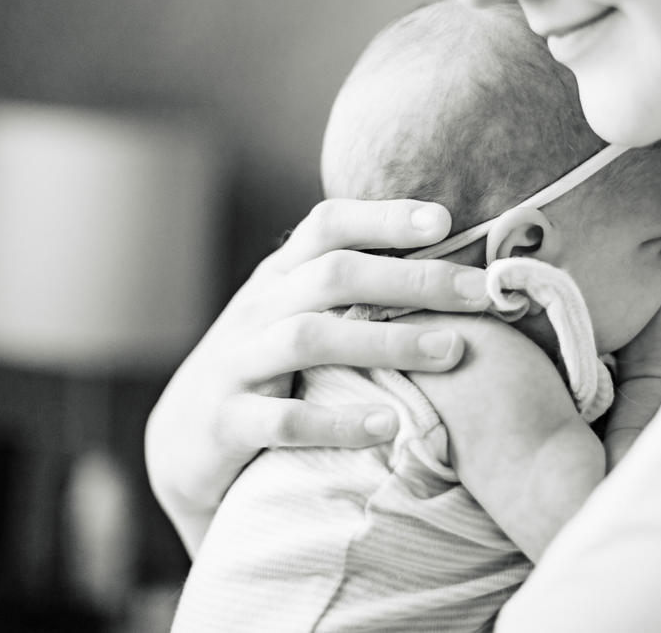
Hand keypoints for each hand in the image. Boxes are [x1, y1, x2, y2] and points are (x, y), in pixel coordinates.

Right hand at [145, 198, 491, 554]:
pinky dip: (338, 422)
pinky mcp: (227, 425)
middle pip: (332, 275)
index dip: (384, 217)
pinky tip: (390, 424)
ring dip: (386, 341)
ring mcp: (237, 365)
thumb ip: (351, 290)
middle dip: (410, 279)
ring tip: (451, 352)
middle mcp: (256, 310)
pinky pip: (284, 421)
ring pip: (310, 339)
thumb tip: (447, 264)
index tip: (445, 220)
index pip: (326, 225)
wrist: (183, 443)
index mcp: (279, 278)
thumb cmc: (266, 370)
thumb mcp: (295, 316)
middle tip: (478, 293)